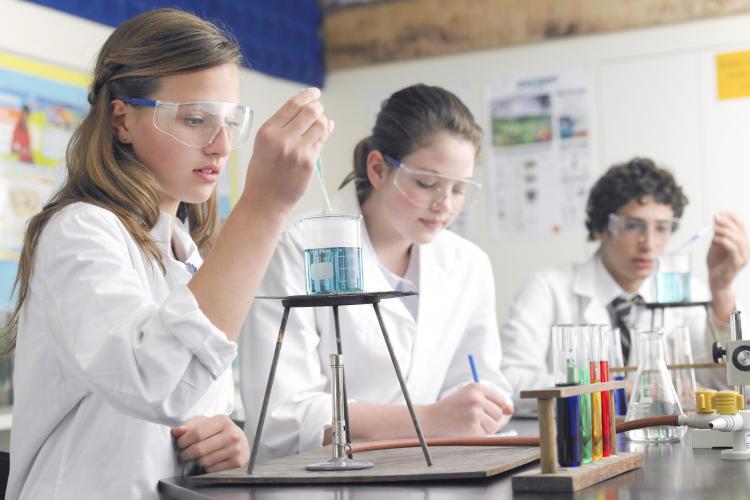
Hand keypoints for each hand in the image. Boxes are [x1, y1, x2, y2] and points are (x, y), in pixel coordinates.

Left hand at [171, 415, 248, 472]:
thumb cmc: (218, 431)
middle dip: (186, 453)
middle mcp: (232, 434)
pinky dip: (206, 467)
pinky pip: (211, 470)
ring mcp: (235, 449)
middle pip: (199, 449)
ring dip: (196, 461)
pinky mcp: (237, 462)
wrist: (240, 441)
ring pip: (204, 461)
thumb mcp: (205, 423)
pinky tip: (209, 460)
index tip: (180, 444)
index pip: (196, 433)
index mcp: (223, 420)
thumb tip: (176, 431)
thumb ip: (189, 426)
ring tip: (198, 456)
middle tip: (184, 453)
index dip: (183, 441)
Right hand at [242, 87, 333, 214]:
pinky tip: (324, 133)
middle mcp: (281, 139)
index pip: (293, 104)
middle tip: (319, 110)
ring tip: (320, 125)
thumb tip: (309, 110)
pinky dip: (325, 134)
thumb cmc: (263, 173)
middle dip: (318, 108)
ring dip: (323, 121)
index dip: (308, 95)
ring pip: (320, 124)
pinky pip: (322, 141)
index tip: (315, 93)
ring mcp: (297, 151)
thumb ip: (283, 128)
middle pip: (310, 111)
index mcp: (267, 131)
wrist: (265, 200)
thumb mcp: (264, 145)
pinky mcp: (309, 162)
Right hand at [421, 383, 512, 436]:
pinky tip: (464, 429)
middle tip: (470, 417)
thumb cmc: (450, 409)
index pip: (501, 399)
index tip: (482, 411)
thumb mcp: (468, 398)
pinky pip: (486, 434)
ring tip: (467, 423)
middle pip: (499, 413)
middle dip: (489, 419)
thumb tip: (510, 410)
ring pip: (494, 425)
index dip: (494, 408)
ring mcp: (475, 413)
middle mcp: (477, 398)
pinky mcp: (473, 428)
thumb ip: (490, 402)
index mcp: (476, 387)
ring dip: (484, 428)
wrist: (429, 420)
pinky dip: (477, 435)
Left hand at [707, 212, 749, 293]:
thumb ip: (718, 234)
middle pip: (739, 231)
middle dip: (727, 223)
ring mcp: (744, 256)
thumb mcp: (716, 245)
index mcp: (743, 243)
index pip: (741, 226)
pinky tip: (715, 239)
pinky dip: (724, 241)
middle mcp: (746, 248)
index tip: (720, 213)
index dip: (731, 217)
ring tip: (714, 228)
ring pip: (738, 239)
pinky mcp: (738, 263)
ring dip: (725, 231)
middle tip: (715, 218)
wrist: (716, 280)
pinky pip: (733, 249)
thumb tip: (717, 219)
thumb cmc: (716, 263)